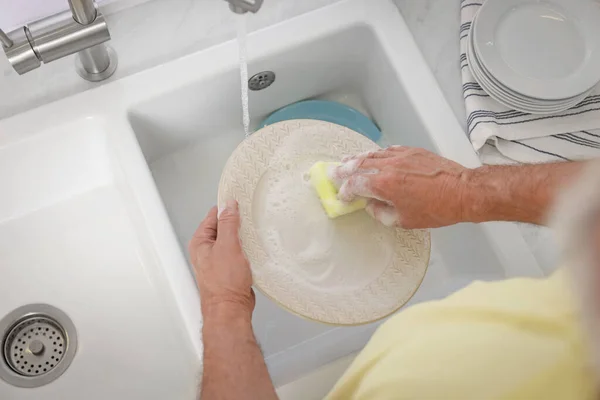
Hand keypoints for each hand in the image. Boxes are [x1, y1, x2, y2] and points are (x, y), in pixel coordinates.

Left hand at [189, 200, 254, 319]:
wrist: (231, 309)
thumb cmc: (225, 282)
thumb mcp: (228, 246)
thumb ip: (228, 223)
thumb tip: (229, 205)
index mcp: (200, 242)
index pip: (213, 216)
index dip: (227, 208)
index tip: (241, 202)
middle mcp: (206, 250)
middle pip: (223, 227)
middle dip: (236, 223)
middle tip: (249, 220)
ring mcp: (217, 260)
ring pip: (232, 240)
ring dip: (242, 238)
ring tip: (252, 235)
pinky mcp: (228, 269)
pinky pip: (237, 252)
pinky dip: (245, 249)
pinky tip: (253, 250)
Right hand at [330, 147, 469, 228]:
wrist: (462, 191)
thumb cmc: (437, 209)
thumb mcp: (404, 221)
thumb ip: (381, 213)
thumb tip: (371, 206)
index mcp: (384, 184)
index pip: (355, 184)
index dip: (345, 191)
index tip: (343, 196)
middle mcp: (389, 166)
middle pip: (358, 164)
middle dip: (344, 169)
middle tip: (334, 172)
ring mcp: (401, 156)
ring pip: (372, 154)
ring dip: (357, 158)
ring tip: (347, 160)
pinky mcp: (412, 151)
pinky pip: (388, 150)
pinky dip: (377, 153)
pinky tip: (374, 156)